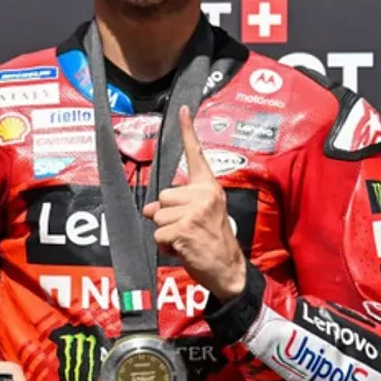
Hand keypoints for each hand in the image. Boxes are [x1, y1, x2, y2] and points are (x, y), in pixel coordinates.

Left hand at [143, 106, 246, 301]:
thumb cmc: (211, 242)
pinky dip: (165, 247)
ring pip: (157, 217)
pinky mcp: (184, 228)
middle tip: (189, 230)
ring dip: (166, 233)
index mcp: (209, 188)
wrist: (229, 271)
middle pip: (163, 197)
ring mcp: (195, 211)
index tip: (183, 109)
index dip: (188, 131)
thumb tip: (151, 209)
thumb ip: (177, 204)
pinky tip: (184, 250)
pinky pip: (158, 235)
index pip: (196, 156)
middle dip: (168, 217)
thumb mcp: (199, 216)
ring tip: (188, 241)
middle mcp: (204, 194)